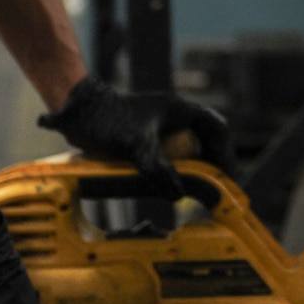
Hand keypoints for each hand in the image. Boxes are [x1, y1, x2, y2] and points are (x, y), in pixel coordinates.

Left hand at [37, 77, 232, 196]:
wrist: (76, 112)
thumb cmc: (106, 121)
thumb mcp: (136, 147)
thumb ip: (158, 170)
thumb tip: (177, 194)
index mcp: (179, 109)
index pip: (216, 127)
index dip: (225, 151)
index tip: (227, 174)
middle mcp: (172, 115)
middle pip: (205, 138)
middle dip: (212, 161)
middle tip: (214, 185)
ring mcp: (159, 124)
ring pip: (188, 145)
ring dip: (193, 165)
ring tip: (196, 187)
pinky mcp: (145, 135)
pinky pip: (170, 151)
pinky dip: (175, 167)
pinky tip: (170, 182)